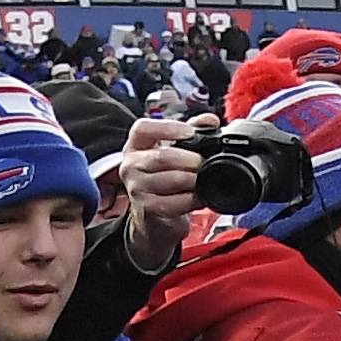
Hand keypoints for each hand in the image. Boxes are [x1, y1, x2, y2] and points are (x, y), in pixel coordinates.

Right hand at [119, 116, 204, 267]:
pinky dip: (193, 199)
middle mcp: (130, 165)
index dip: (168, 128)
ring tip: (204, 180)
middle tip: (205, 163)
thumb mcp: (175, 151)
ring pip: (172, 179)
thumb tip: (210, 121)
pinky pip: (175, 201)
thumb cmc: (165, 180)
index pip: (143, 129)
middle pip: (163, 156)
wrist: (154, 218)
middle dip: (192, 160)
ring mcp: (136, 189)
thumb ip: (193, 131)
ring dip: (195, 180)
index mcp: (136, 146)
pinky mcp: (147, 209)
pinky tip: (199, 196)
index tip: (190, 133)